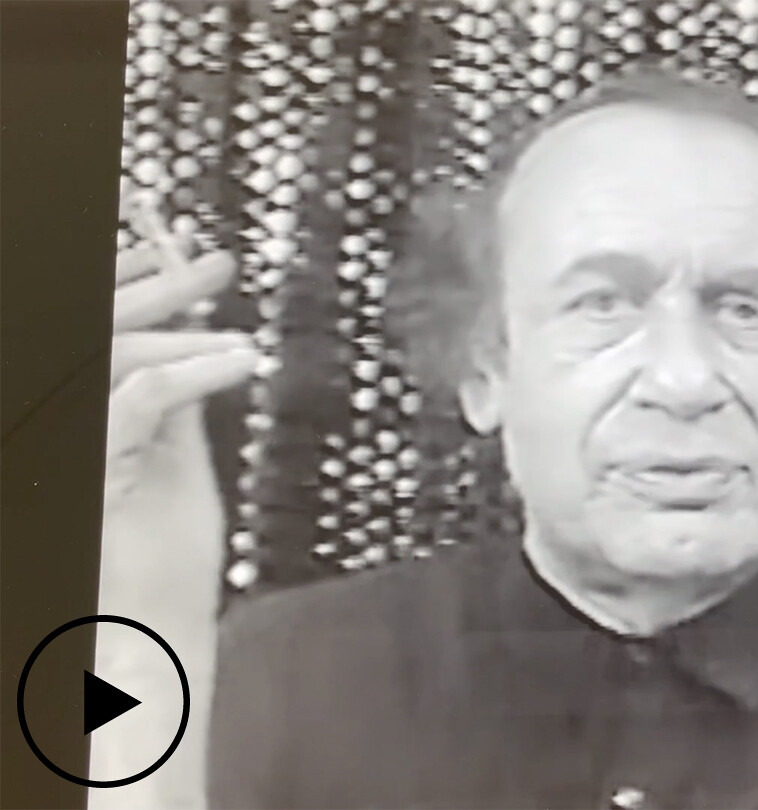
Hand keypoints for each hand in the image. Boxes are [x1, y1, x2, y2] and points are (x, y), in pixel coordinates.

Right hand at [99, 237, 258, 624]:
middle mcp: (57, 429)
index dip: (124, 279)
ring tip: (240, 326)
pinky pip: (142, 398)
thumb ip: (176, 406)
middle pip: (95, 331)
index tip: (167, 238)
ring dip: (185, 331)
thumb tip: (200, 343)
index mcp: (75, 423)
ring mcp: (67, 451)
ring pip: (112, 354)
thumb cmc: (163, 562)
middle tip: (220, 258)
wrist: (150, 634)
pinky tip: (242, 361)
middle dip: (155, 280)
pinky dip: (196, 372)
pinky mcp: (91, 468)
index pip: (92, 335)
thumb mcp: (175, 464)